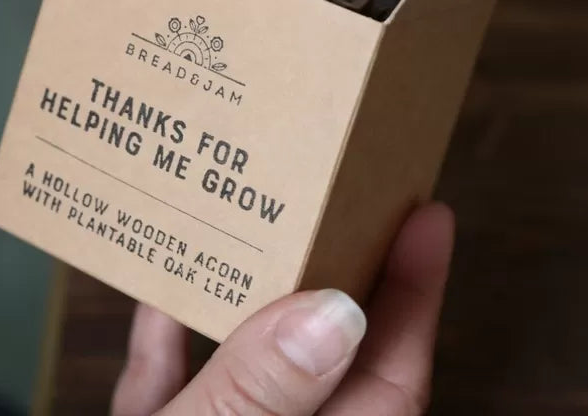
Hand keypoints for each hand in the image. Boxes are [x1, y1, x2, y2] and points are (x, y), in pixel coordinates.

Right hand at [112, 203, 453, 415]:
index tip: (429, 216)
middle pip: (325, 356)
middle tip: (348, 195)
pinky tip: (158, 291)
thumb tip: (333, 314)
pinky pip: (175, 386)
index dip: (417, 294)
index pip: (392, 380)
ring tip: (257, 223)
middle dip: (335, 273)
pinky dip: (168, 341)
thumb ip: (256, 392)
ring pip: (251, 367)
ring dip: (248, 297)